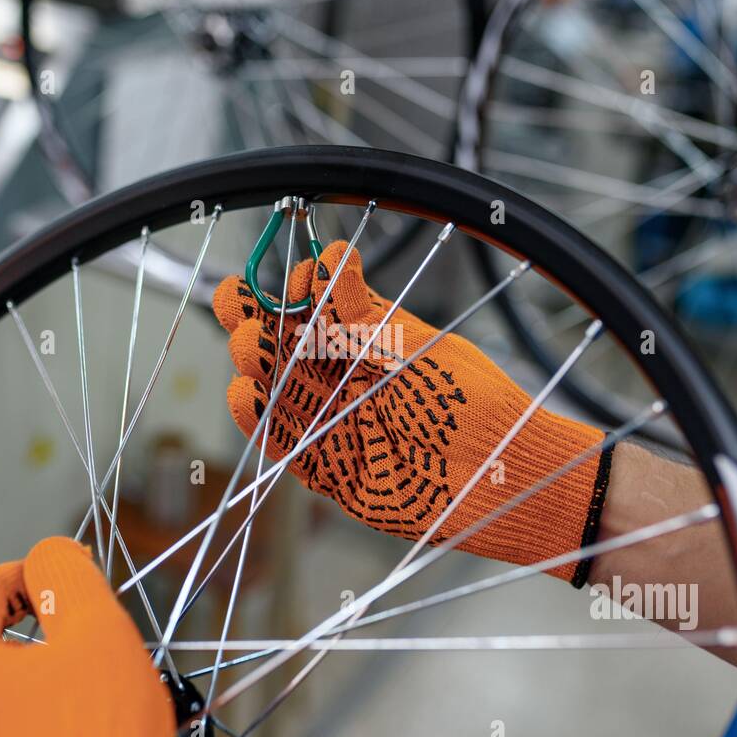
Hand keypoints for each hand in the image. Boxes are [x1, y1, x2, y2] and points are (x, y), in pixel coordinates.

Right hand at [213, 241, 608, 581]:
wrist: (501, 477)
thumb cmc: (473, 403)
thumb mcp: (415, 349)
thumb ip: (363, 316)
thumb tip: (329, 260)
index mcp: (376, 346)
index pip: (323, 312)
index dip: (299, 293)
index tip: (288, 279)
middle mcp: (352, 385)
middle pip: (290, 352)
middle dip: (260, 325)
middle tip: (234, 302)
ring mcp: (340, 428)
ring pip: (282, 396)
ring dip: (257, 369)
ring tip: (244, 345)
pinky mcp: (334, 474)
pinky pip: (288, 448)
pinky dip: (261, 425)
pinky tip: (243, 395)